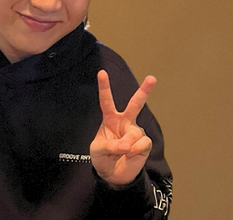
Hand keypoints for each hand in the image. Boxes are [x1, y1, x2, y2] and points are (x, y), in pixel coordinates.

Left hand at [90, 70, 155, 186]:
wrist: (113, 175)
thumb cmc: (102, 158)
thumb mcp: (97, 151)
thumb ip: (108, 146)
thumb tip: (126, 145)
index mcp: (110, 118)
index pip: (106, 100)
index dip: (104, 87)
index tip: (102, 72)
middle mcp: (124, 122)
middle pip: (135, 104)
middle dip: (144, 91)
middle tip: (152, 78)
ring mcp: (135, 132)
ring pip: (135, 132)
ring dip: (127, 143)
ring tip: (122, 151)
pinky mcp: (144, 143)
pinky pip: (142, 143)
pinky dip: (134, 150)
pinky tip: (130, 154)